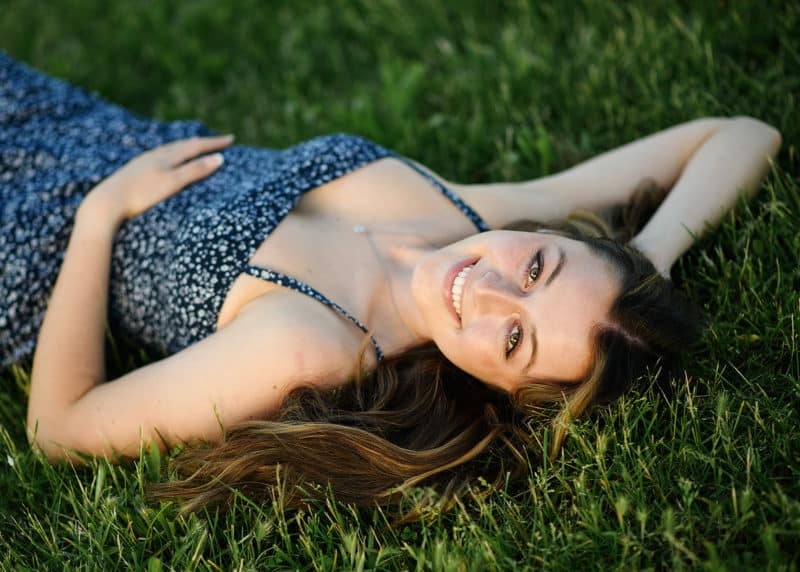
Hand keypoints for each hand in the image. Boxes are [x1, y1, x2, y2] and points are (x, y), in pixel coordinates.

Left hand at [80, 135, 233, 224]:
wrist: (106, 203)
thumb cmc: (141, 195)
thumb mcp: (173, 183)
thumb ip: (196, 170)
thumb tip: (219, 158)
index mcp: (166, 156)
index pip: (196, 146)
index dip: (215, 143)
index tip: (232, 139)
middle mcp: (155, 155)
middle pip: (183, 144)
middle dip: (202, 143)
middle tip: (217, 141)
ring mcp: (143, 163)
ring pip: (169, 150)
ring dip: (185, 147)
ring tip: (194, 147)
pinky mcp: (134, 172)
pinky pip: (159, 157)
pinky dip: (171, 155)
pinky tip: (165, 161)